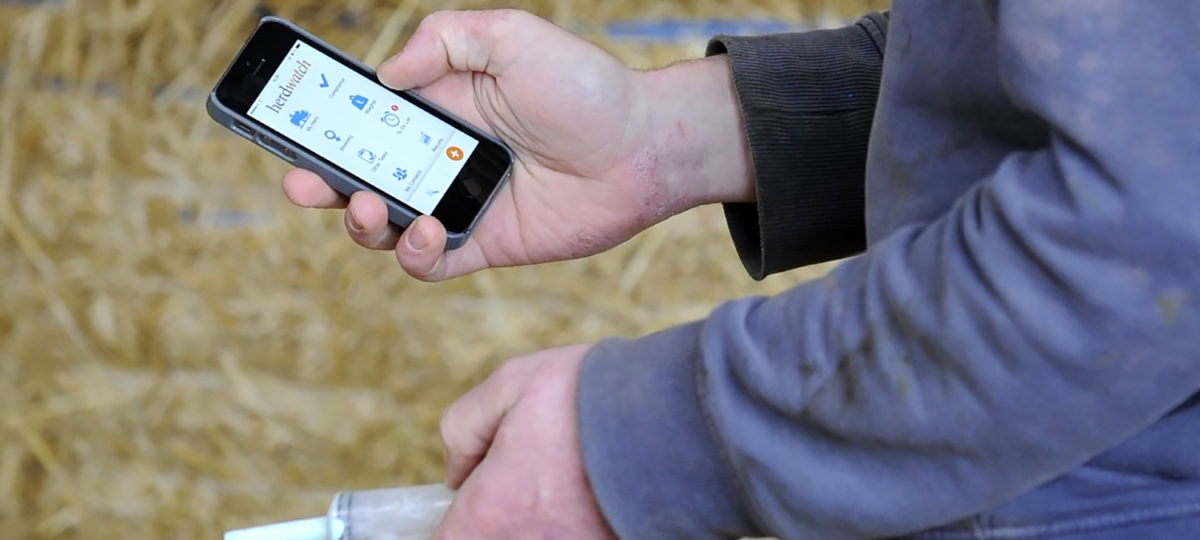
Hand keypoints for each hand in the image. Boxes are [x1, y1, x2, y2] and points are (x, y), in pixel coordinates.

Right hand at [284, 9, 752, 280]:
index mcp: (436, 106)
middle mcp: (439, 156)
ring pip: (384, 225)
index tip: (286, 122)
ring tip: (367, 206)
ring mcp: (458, 203)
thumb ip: (444, 39)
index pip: (362, 117)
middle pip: (358, 175)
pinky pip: (429, 262)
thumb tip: (387, 75)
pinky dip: (413, 254)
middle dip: (318, 182)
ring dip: (359, 222)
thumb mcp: (512, 37)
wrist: (644, 147)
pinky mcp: (484, 243)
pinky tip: (423, 231)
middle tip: (300, 183)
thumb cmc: (584, 87)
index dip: (320, 123)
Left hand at [432, 344, 615, 538]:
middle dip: (499, 523)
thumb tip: (458, 472)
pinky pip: (579, 539)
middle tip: (524, 490)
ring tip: (565, 491)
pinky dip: (579, 526)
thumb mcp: (511, 383)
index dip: (453, 524)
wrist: (679, 414)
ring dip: (541, 526)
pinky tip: (596, 498)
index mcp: (491, 510)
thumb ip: (462, 428)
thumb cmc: (593, 395)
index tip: (468, 505)